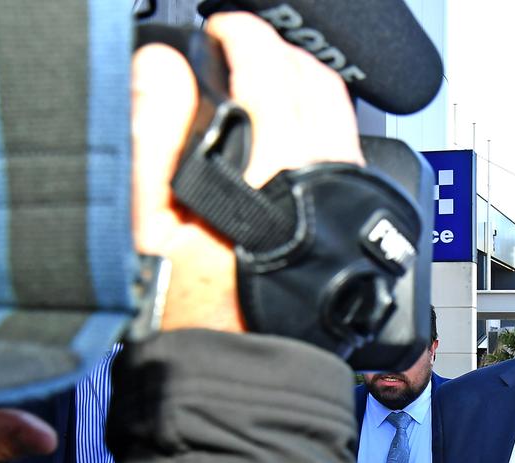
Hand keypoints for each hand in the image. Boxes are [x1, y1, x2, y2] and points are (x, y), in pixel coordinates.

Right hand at [132, 12, 363, 332]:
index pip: (266, 64)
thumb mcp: (150, 225)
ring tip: (265, 95)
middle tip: (241, 55)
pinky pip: (352, 153)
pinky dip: (323, 130)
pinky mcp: (364, 224)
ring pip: (340, 116)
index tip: (218, 33)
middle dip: (278, 54)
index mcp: (274, 163)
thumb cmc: (195, 312)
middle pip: (315, 80)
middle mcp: (326, 174)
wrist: (244, 376)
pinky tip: (292, 148)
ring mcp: (352, 198)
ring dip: (305, 90)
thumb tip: (163, 65)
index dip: (238, 35)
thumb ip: (153, 135)